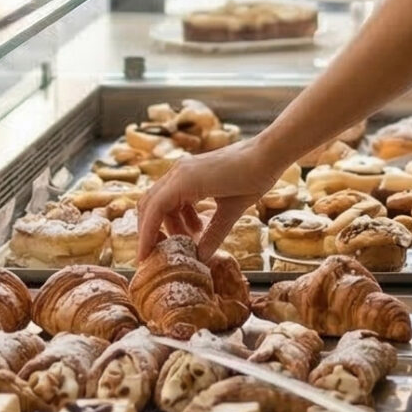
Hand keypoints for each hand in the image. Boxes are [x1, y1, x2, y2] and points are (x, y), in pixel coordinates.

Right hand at [139, 138, 282, 258]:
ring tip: (187, 242)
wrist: (268, 153)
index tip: (143, 258)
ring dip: (170, 223)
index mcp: (183, 180)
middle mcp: (178, 172)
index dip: (146, 236)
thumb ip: (213, 235)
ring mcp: (184, 170)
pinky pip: (177, 195)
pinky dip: (181, 213)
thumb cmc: (253, 177)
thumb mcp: (233, 211)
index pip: (153, 211)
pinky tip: (198, 227)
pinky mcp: (193, 171)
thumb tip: (199, 259)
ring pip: (163, 200)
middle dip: (152, 230)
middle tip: (159, 253)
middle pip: (150, 204)